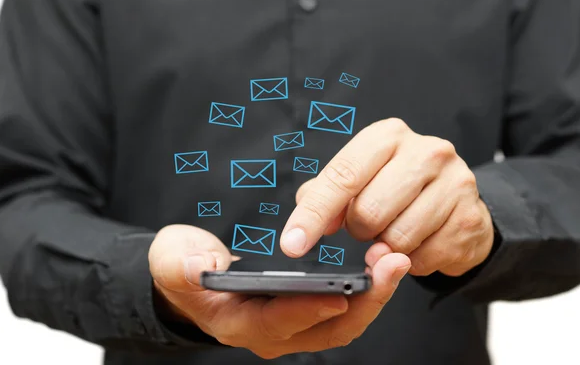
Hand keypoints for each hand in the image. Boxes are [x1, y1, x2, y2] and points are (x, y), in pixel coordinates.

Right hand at [149, 224, 410, 358]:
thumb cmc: (184, 270)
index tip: (340, 292)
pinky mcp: (308, 313)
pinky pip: (345, 309)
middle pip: (327, 327)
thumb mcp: (172, 260)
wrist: (194, 282)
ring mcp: (294, 326)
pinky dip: (366, 291)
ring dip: (373, 296)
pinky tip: (381, 265)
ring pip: (344, 321)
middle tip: (390, 265)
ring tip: (394, 261)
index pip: (280, 321)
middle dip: (364, 301)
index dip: (309, 309)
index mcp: (241, 322)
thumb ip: (182, 264)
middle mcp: (274, 332)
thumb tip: (203, 266)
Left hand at [281, 118, 494, 276]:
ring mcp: (455, 182)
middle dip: (359, 230)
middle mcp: (426, 151)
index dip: (313, 215)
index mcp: (388, 136)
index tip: (292, 244)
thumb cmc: (398, 187)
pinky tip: (418, 243)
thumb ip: (325, 194)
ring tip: (394, 231)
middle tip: (368, 225)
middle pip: (368, 213)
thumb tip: (303, 225)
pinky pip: (422, 259)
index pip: (342, 177)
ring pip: (396, 240)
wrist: (458, 201)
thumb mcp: (361, 178)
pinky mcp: (471, 217)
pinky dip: (410, 261)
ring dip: (385, 247)